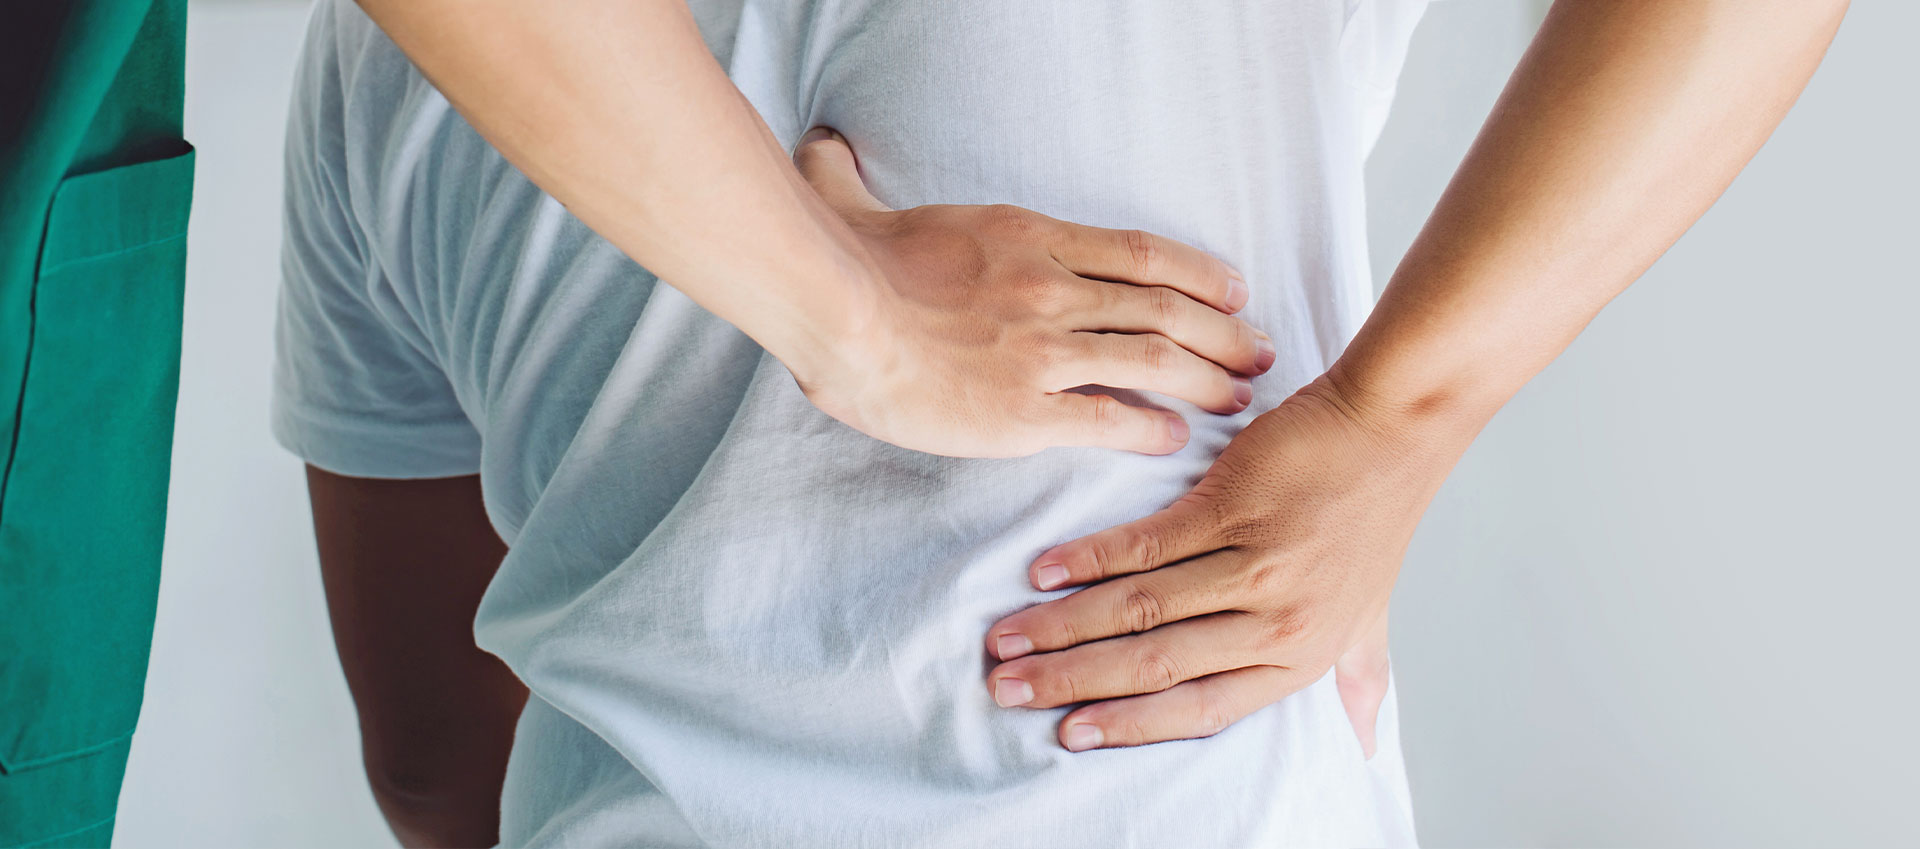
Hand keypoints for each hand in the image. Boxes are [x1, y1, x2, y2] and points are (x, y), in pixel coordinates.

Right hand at [789, 128, 1276, 457]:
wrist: (835, 311)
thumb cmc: (846, 260)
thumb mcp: (861, 200)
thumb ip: (852, 177)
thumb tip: (824, 149)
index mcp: (1030, 239)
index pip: (1143, 254)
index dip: (1200, 274)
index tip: (1234, 290)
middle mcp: (1054, 289)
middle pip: (1166, 309)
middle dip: (1225, 333)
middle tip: (1260, 352)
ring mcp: (1045, 351)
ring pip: (1155, 361)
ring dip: (1207, 380)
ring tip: (1238, 398)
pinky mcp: (1026, 410)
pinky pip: (1111, 419)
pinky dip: (1152, 427)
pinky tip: (1175, 436)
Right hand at [982, 373, 1462, 751]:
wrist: (1393, 425)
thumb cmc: (1375, 516)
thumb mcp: (1371, 610)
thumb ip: (1358, 675)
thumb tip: (1367, 740)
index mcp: (1303, 657)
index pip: (1201, 709)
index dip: (1129, 725)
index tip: (1068, 735)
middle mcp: (1278, 621)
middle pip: (1155, 665)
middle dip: (1071, 682)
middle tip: (1006, 689)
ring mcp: (1255, 563)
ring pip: (1140, 609)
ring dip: (1062, 626)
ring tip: (1007, 637)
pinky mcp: (1232, 504)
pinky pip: (1144, 545)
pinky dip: (1086, 560)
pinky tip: (1042, 572)